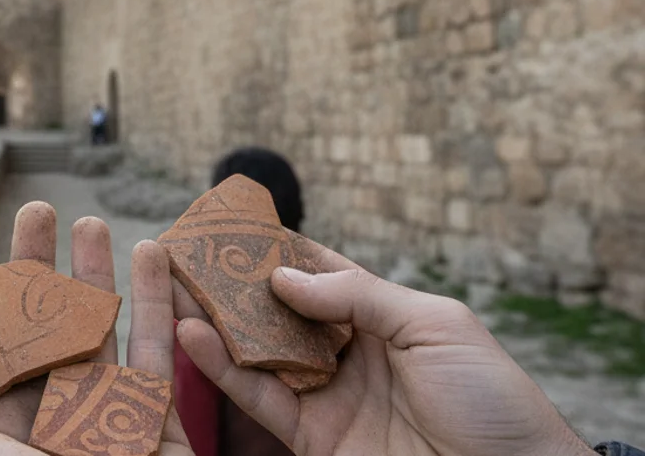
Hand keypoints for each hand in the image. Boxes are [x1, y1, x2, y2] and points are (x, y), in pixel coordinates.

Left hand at [0, 202, 192, 454]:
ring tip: (88, 219)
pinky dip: (158, 301)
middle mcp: (40, 414)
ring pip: (96, 329)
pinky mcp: (151, 419)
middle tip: (34, 210)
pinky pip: (157, 351)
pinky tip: (151, 254)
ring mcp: (98, 414)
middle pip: (35, 323)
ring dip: (94, 273)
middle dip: (33, 264)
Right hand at [174, 237, 592, 455]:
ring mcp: (327, 396)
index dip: (277, 249)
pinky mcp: (311, 438)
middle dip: (231, 282)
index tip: (230, 225)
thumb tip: (284, 276)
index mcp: (383, 318)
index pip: (319, 273)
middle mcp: (347, 353)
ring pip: (257, 350)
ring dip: (213, 320)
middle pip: (277, 310)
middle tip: (182, 254)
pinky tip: (191, 335)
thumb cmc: (491, 400)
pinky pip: (258, 396)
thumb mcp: (435, 326)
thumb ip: (359, 296)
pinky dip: (221, 368)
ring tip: (170, 287)